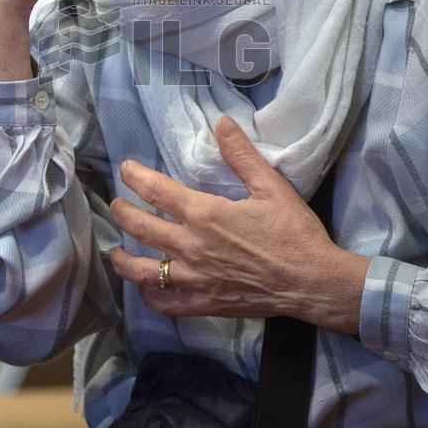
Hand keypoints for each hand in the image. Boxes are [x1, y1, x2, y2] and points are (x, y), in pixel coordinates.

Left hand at [110, 117, 368, 332]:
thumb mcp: (271, 186)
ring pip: (142, 270)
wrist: (311, 283)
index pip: (156, 191)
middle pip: (139, 228)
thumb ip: (242, 154)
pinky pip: (164, 303)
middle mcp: (191, 247)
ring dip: (122, 258)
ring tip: (116, 250)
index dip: (135, 177)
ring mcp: (193, 280)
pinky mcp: (202, 304)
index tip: (126, 169)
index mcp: (205, 215)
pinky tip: (146, 287)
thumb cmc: (293, 232)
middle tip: (116, 204)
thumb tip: (221, 123)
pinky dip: (149, 295)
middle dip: (121, 212)